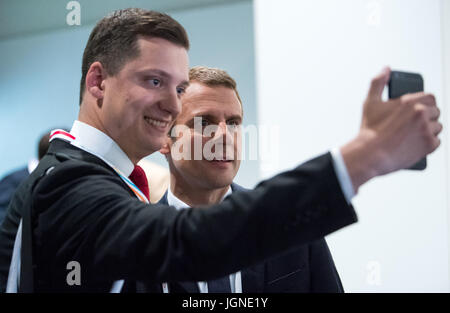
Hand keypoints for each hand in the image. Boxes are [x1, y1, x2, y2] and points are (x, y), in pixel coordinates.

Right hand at [341, 67, 441, 191]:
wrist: (370, 154)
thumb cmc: (369, 130)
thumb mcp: (370, 103)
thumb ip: (378, 82)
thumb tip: (386, 69)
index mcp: (409, 101)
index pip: (431, 97)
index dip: (424, 104)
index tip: (417, 111)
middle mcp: (421, 113)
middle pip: (436, 111)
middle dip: (426, 117)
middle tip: (412, 125)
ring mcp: (427, 129)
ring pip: (438, 127)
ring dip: (429, 130)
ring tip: (412, 135)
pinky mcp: (429, 144)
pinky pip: (437, 141)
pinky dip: (428, 144)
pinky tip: (415, 144)